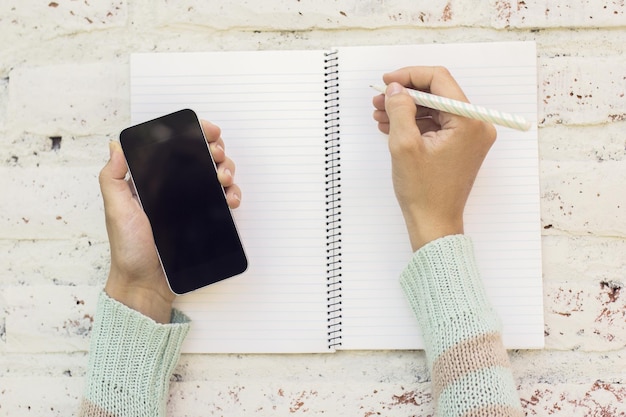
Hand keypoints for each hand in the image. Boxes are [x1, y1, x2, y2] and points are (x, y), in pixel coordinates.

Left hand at [99, 120, 240, 322]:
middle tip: (217, 155)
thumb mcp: (116, 210)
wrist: (147, 283)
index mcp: (152, 179)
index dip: (194, 135)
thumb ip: (113, 178)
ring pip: (217, 175)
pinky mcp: (204, 219)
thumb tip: (115, 145)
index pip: (175, 148)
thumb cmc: (129, 249)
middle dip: (216, 150)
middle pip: (201, 157)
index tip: (207, 132)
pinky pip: (224, 200)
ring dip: (227, 170)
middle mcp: (174, 187)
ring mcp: (191, 203)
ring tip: (224, 178)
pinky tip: (231, 198)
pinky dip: (233, 194)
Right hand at [372, 66, 496, 250]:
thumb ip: (400, 110)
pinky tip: (392, 126)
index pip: (439, 80)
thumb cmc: (424, 192)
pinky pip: (437, 124)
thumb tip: (396, 88)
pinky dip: (415, 123)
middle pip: (437, 93)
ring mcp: (470, 136)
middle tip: (380, 99)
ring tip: (381, 114)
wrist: (434, 223)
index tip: (388, 81)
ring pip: (435, 109)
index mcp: (468, 122)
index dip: (409, 76)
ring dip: (407, 109)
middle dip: (405, 94)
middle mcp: (476, 125)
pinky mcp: (461, 146)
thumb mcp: (404, 145)